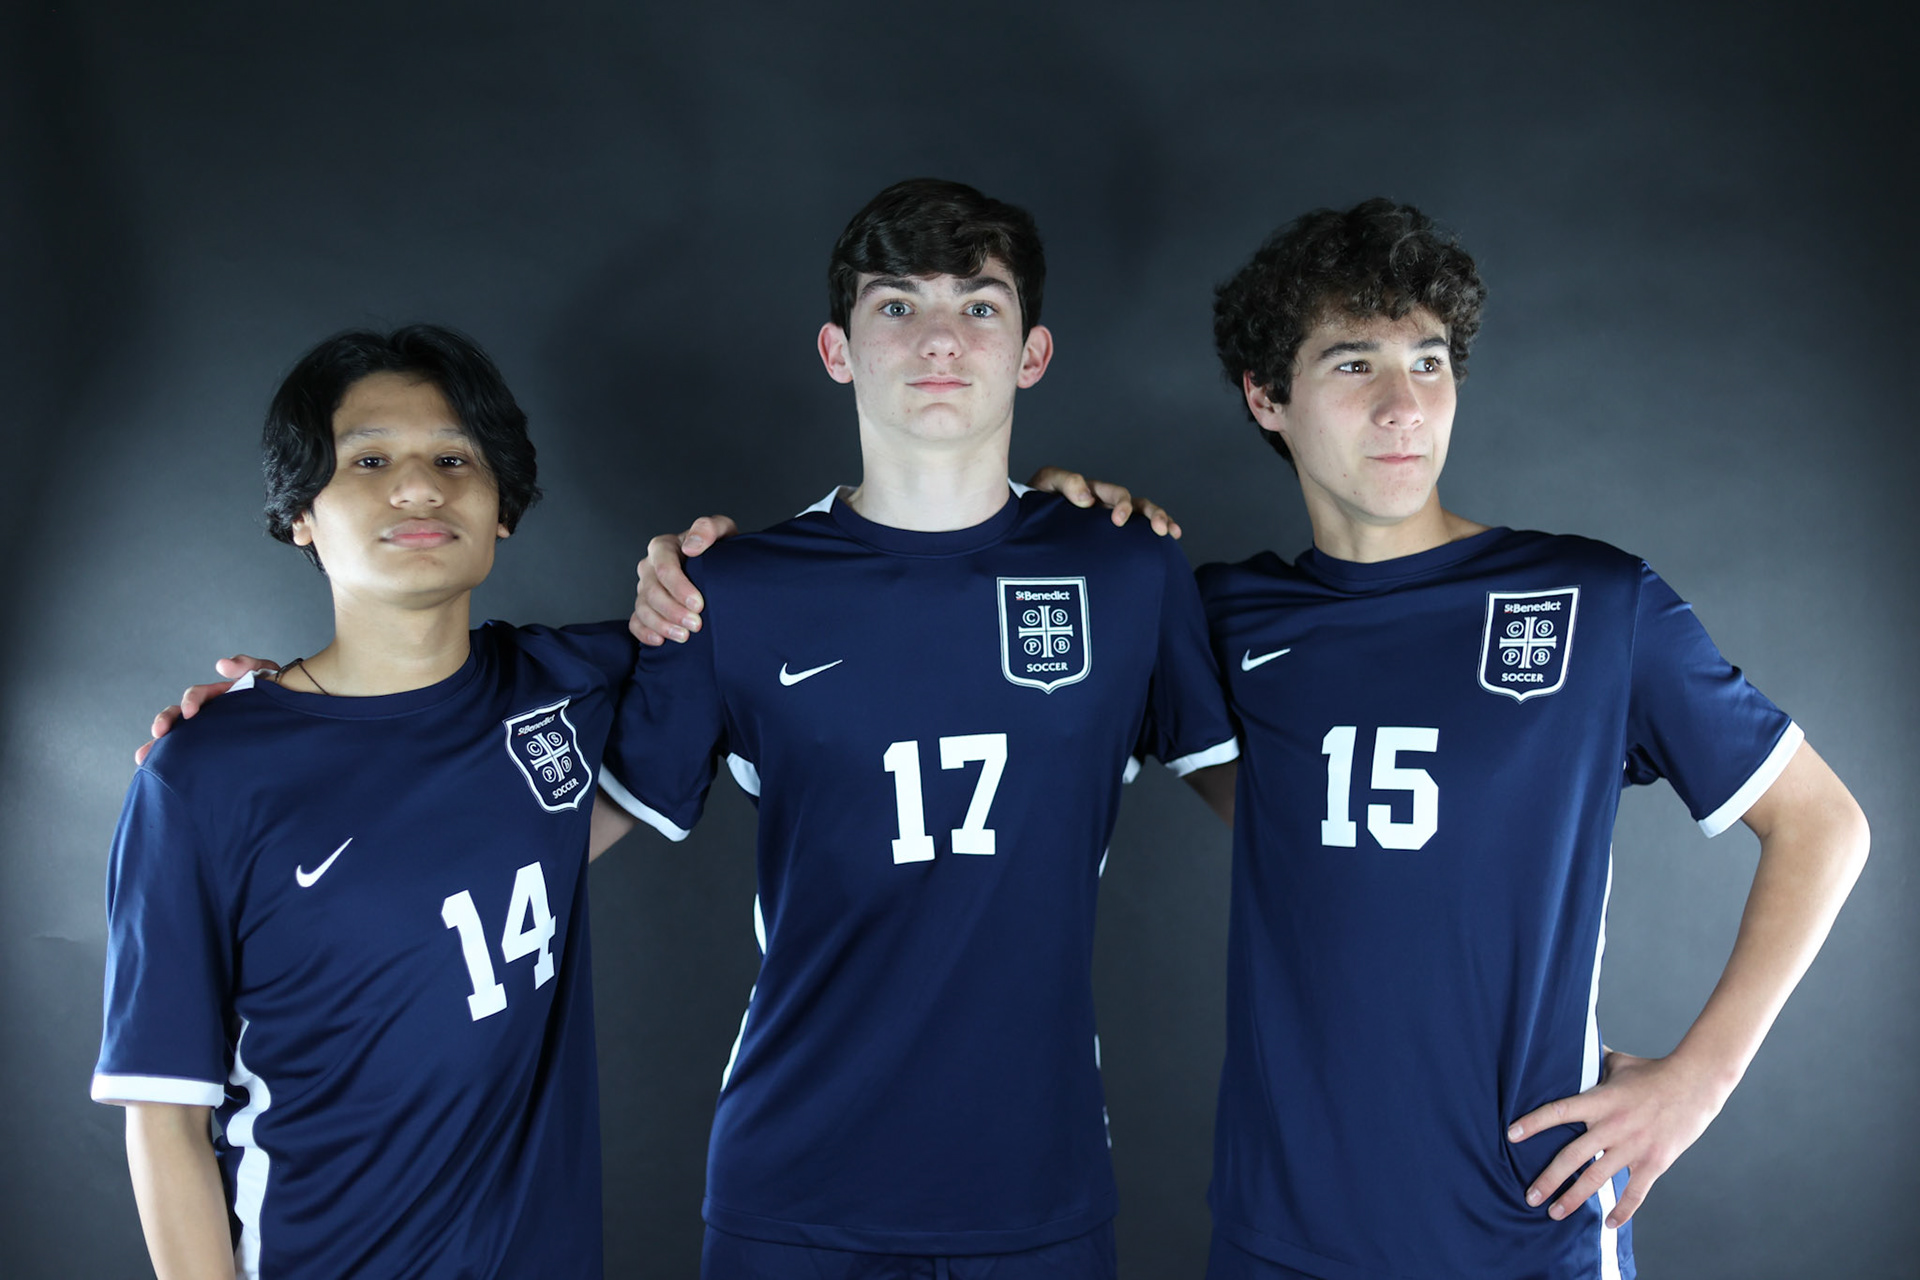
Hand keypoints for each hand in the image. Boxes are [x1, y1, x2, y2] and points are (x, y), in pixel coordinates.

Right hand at [134, 655, 278, 764]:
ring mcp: (211, 732)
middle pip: (177, 716)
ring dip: (159, 746)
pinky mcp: (216, 751)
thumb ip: (248, 665)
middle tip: (158, 735)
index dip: (190, 702)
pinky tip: (162, 774)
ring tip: (144, 757)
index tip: (190, 714)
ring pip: (179, 737)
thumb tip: (221, 664)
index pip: (195, 696)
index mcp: (219, 697)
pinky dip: (174, 763)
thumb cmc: (279, 692)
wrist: (295, 712)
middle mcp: (209, 714)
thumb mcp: (267, 674)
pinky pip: (193, 757)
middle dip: (164, 723)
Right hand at [629, 515, 738, 644]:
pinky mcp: (645, 607)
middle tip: (696, 626)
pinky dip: (645, 633)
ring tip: (684, 637)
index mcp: (663, 547)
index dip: (679, 588)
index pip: (664, 568)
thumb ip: (708, 528)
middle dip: (673, 611)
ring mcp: (644, 588)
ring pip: (643, 609)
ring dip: (662, 625)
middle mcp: (649, 567)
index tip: (699, 604)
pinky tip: (661, 641)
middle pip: (653, 592)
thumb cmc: (719, 549)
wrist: (720, 568)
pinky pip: (636, 622)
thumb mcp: (722, 531)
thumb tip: (691, 546)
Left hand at [1026, 467, 1181, 537]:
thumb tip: (1088, 498)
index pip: (1114, 493)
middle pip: (1137, 504)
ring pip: (1142, 519)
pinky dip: (1154, 536)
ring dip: (1159, 521)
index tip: (1118, 520)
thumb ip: (1064, 482)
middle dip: (1151, 513)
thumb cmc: (1033, 504)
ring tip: (1169, 532)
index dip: (1121, 503)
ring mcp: (1108, 524)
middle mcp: (1105, 506)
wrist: (1023, 529)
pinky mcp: (1109, 541)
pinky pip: (1136, 537)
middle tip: (1158, 528)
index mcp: (1092, 492)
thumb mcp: (1044, 485)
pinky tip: (1170, 541)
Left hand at [1507, 1047, 1726, 1228]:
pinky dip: (1622, 1211)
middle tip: (1529, 1196)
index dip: (1533, 1123)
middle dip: (1548, 1179)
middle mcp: (1612, 1126)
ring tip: (1554, 1213)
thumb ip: (1591, 1060)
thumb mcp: (1617, 1062)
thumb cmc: (1653, 1071)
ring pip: (1597, 1179)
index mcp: (1600, 1101)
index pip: (1558, 1111)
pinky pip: (1635, 1193)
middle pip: (1572, 1156)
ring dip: (1573, 1199)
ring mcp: (1633, 1147)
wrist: (1695, 1084)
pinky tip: (1609, 1224)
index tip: (1511, 1136)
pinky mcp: (1654, 1162)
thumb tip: (1568, 1045)